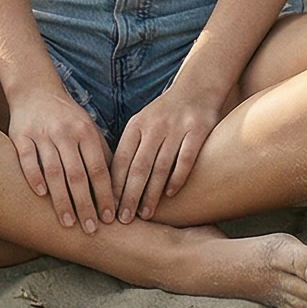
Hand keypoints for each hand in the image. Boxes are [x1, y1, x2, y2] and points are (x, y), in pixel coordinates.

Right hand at [5, 82, 114, 233]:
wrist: (35, 90)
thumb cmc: (67, 118)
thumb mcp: (88, 130)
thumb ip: (101, 155)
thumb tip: (118, 190)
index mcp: (85, 132)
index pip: (99, 169)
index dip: (104, 195)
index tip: (109, 219)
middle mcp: (65, 133)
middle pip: (77, 175)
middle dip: (85, 205)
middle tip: (90, 230)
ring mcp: (42, 134)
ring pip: (54, 171)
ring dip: (62, 200)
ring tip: (68, 224)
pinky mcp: (20, 136)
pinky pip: (27, 159)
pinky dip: (34, 177)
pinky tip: (41, 196)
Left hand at [113, 85, 222, 222]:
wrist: (197, 87)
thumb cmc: (164, 115)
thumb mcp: (142, 124)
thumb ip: (130, 148)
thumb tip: (110, 184)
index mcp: (136, 125)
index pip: (121, 160)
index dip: (114, 186)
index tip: (109, 208)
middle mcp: (154, 126)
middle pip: (138, 167)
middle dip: (129, 196)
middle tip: (123, 219)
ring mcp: (176, 128)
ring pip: (160, 166)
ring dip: (151, 193)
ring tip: (145, 214)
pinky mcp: (198, 130)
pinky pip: (186, 158)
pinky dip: (177, 177)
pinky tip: (170, 194)